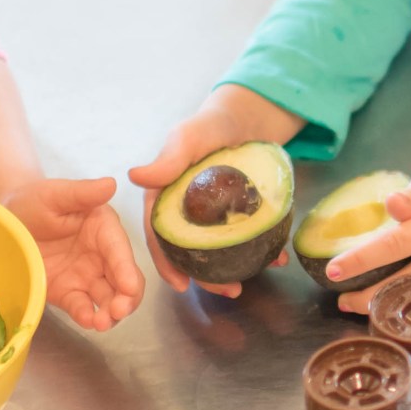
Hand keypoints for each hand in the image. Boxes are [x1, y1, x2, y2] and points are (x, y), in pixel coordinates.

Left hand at [3, 175, 143, 330]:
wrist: (8, 220)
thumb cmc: (34, 201)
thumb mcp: (54, 194)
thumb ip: (82, 192)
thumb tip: (112, 184)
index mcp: (103, 229)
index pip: (120, 251)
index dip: (127, 270)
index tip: (130, 288)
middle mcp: (101, 255)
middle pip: (123, 280)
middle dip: (126, 299)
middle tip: (118, 312)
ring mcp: (86, 277)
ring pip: (108, 298)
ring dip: (111, 314)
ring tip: (102, 324)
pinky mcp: (69, 293)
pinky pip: (82, 307)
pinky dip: (87, 316)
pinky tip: (87, 321)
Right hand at [128, 86, 303, 298]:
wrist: (247, 119)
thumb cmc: (210, 124)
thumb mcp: (187, 138)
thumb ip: (168, 160)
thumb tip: (135, 176)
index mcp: (164, 199)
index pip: (159, 235)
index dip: (165, 262)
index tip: (180, 285)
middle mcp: (185, 213)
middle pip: (189, 252)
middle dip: (206, 277)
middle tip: (229, 291)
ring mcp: (212, 217)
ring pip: (217, 251)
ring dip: (232, 270)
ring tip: (248, 283)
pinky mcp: (236, 215)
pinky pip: (245, 237)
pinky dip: (260, 249)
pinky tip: (275, 258)